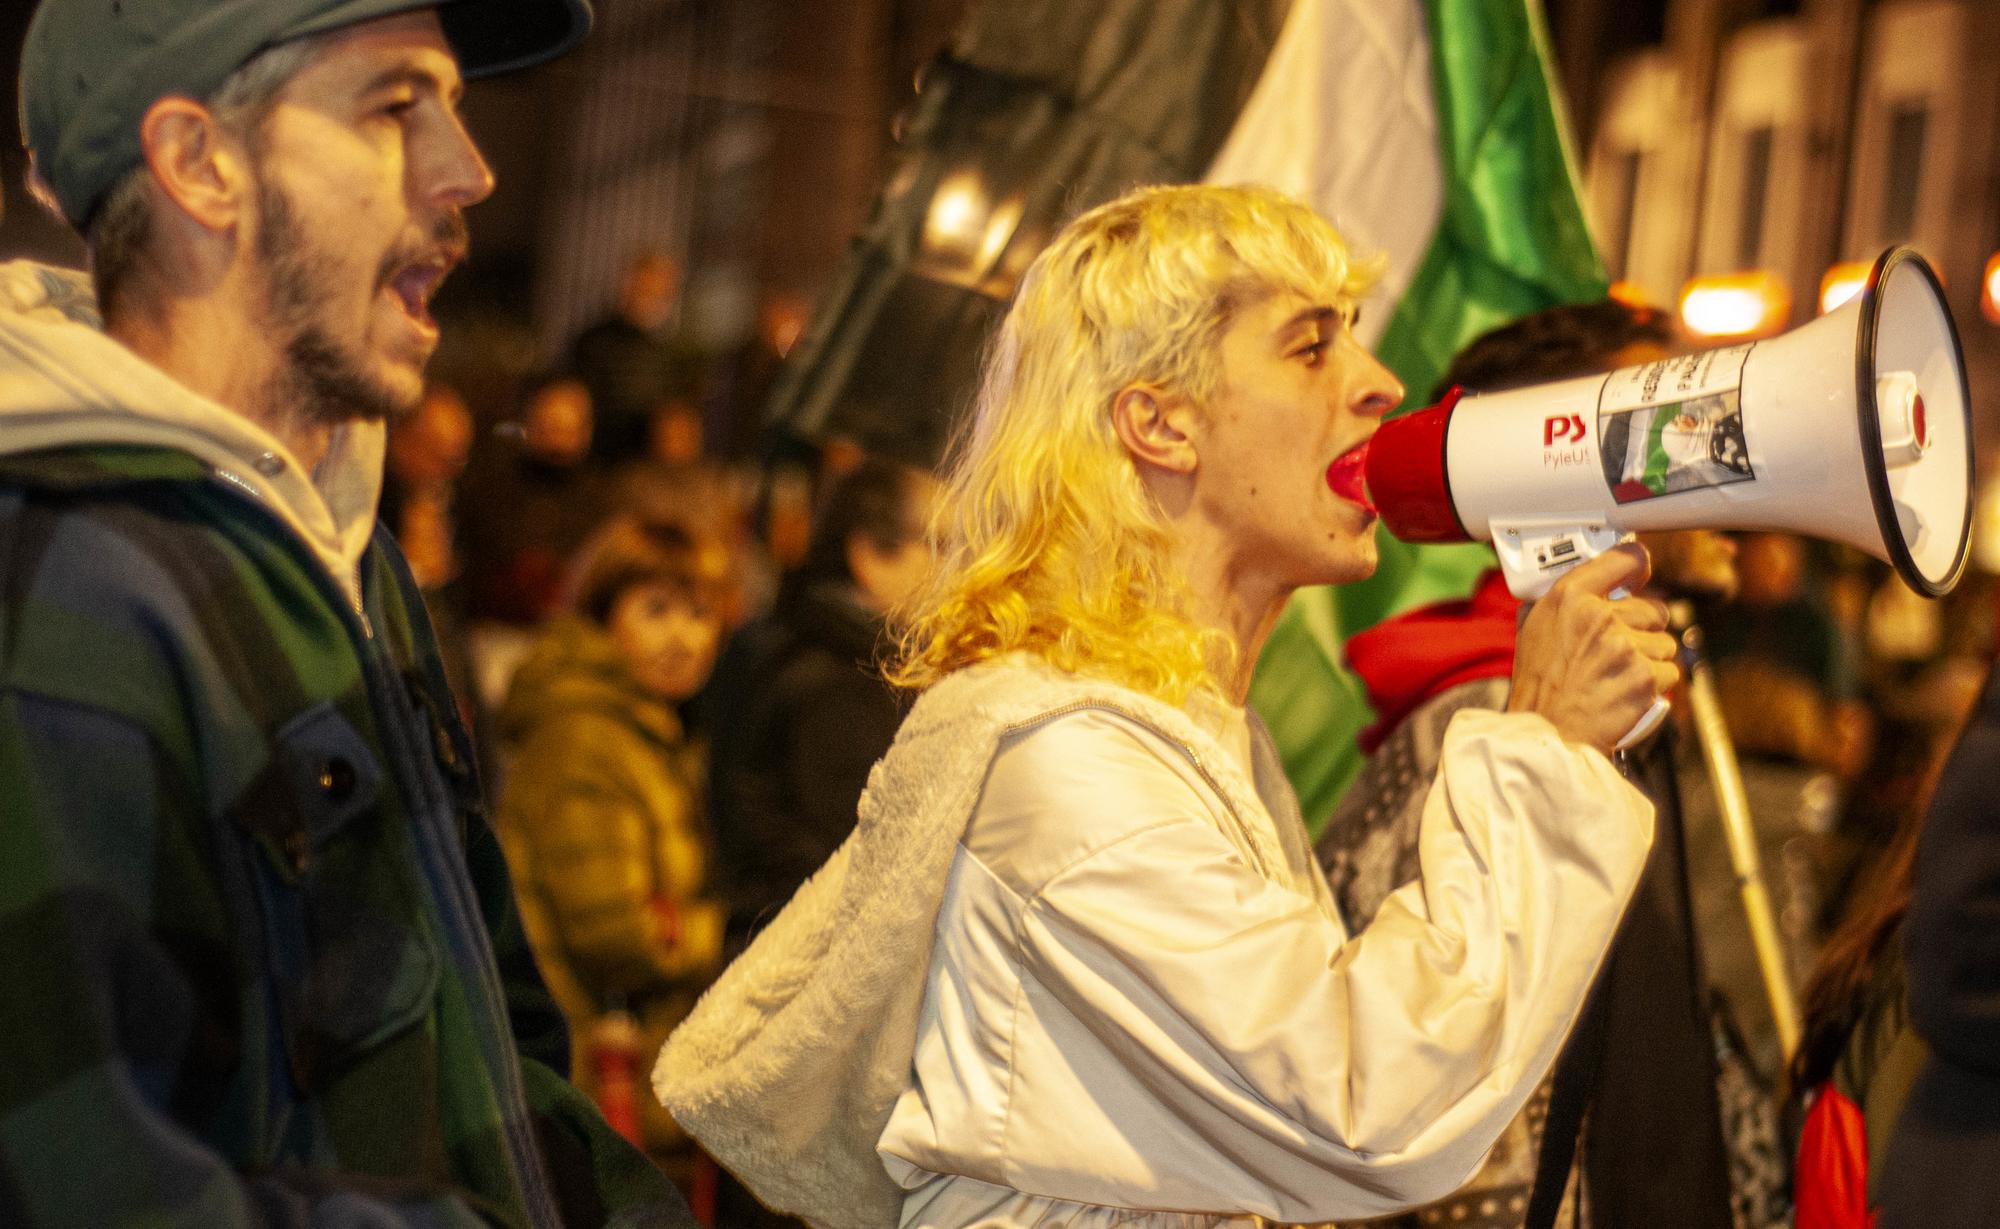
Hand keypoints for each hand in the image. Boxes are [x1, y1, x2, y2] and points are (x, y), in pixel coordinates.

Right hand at [1508, 542, 1679, 754]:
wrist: (1548, 734)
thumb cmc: (1540, 686)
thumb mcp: (1534, 629)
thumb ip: (1564, 602)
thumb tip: (1591, 581)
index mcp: (1569, 597)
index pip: (1625, 558)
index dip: (1636, 567)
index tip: (1637, 574)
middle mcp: (1598, 616)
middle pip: (1654, 608)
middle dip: (1642, 629)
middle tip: (1616, 651)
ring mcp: (1624, 646)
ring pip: (1665, 642)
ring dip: (1649, 659)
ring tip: (1617, 677)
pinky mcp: (1645, 676)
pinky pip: (1669, 671)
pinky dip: (1653, 685)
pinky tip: (1627, 693)